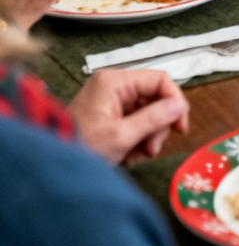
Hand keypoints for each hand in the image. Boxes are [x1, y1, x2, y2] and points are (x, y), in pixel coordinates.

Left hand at [68, 70, 188, 165]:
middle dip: (157, 125)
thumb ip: (154, 119)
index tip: (180, 127)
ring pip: (145, 111)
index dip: (175, 101)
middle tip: (151, 150)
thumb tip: (180, 107)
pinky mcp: (105, 112)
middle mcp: (113, 84)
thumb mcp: (122, 136)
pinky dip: (135, 137)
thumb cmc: (83, 147)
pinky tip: (126, 154)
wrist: (52, 165)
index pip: (159, 79)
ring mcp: (108, 98)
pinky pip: (132, 119)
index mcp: (115, 81)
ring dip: (146, 135)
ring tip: (136, 156)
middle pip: (153, 97)